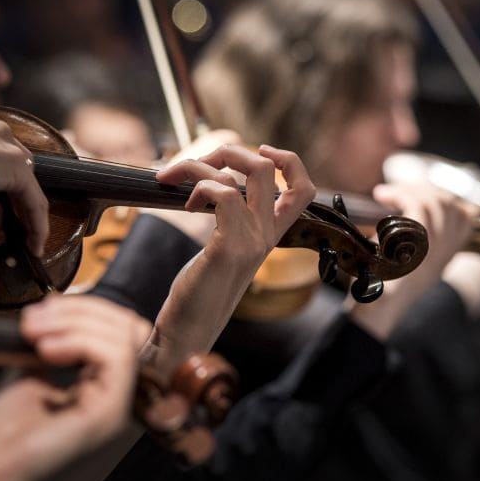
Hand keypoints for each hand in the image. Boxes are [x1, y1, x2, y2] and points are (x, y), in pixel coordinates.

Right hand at [0, 113, 47, 255]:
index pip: (1, 164)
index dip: (6, 195)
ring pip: (28, 186)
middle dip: (19, 205)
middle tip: (18, 233)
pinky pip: (34, 198)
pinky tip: (35, 240)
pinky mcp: (15, 164)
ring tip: (30, 242)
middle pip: (19, 173)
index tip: (6, 220)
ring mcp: (5, 144)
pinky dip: (37, 222)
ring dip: (30, 216)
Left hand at [0, 294, 149, 480]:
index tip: (41, 311)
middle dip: (82, 310)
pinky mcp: (111, 415)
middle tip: (34, 319)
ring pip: (126, 336)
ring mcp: (119, 407)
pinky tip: (46, 349)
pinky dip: (82, 340)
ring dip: (77, 321)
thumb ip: (53, 346)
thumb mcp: (29, 376)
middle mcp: (119, 396)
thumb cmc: (3, 443)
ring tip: (34, 332)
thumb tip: (59, 308)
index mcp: (104, 387)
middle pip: (129, 327)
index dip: (87, 310)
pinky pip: (117, 358)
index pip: (122, 331)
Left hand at [146, 144, 315, 366]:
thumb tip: (214, 184)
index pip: (304, 188)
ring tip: (176, 180)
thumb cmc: (201, 290)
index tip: (260, 151)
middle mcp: (267, 235)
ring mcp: (251, 241)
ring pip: (239, 175)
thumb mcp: (225, 248)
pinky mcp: (229, 247)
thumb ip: (231, 219)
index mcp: (271, 234)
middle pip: (267, 167)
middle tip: (201, 165)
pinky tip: (186, 206)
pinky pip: (223, 194)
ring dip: (198, 166)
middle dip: (229, 152)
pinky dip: (199, 187)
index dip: (288, 160)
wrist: (189, 330)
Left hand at [349, 182, 478, 338]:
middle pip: (450, 205)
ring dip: (409, 189)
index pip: (468, 218)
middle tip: (399, 191)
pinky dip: (399, 194)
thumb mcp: (407, 267)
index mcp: (444, 257)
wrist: (376, 311)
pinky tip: (384, 196)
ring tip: (387, 193)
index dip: (449, 199)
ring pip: (436, 202)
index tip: (423, 195)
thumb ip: (413, 246)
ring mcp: (434, 248)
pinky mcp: (418, 244)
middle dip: (425, 189)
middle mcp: (444, 252)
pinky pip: (417, 206)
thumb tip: (402, 214)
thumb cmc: (380, 289)